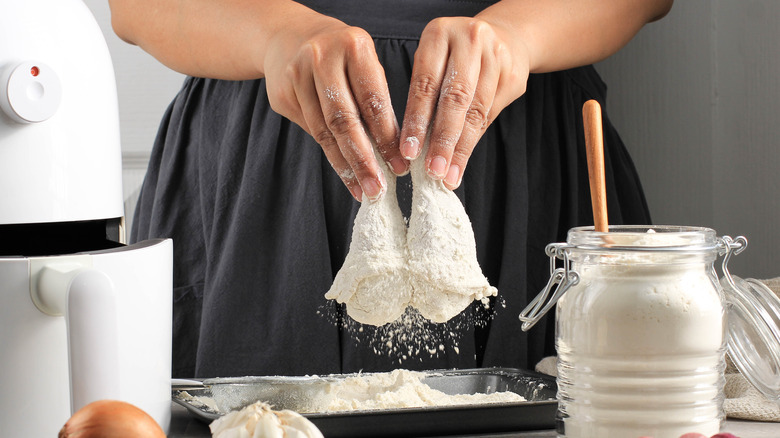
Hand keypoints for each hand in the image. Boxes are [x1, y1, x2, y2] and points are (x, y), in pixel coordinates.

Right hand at [263, 12, 406, 200]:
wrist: (291, 37)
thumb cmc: (343, 57)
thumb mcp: (366, 65)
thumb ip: (377, 102)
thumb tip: (392, 153)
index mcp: (354, 46)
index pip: (373, 101)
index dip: (387, 138)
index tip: (400, 166)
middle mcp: (323, 57)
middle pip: (344, 119)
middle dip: (363, 159)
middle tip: (378, 188)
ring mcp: (297, 74)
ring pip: (324, 131)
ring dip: (345, 165)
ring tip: (362, 188)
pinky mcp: (281, 93)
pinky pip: (310, 131)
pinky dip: (329, 154)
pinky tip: (344, 172)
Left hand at [399, 17, 529, 189]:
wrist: (504, 36)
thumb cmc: (454, 56)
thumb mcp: (432, 60)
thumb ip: (423, 93)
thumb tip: (412, 145)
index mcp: (439, 33)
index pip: (425, 83)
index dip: (416, 120)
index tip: (409, 152)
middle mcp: (469, 40)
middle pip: (455, 98)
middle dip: (442, 139)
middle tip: (433, 170)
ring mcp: (496, 56)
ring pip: (476, 110)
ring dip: (460, 148)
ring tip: (448, 175)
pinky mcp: (513, 74)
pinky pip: (490, 114)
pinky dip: (474, 141)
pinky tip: (462, 161)